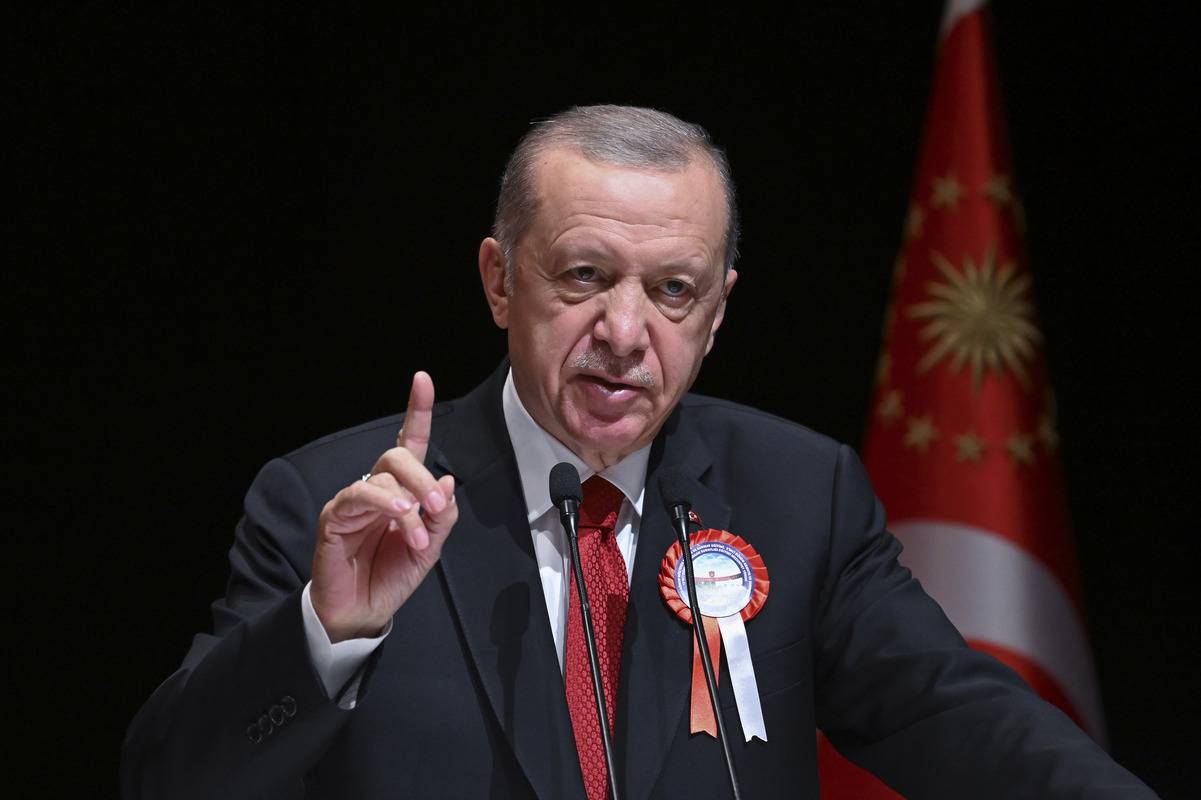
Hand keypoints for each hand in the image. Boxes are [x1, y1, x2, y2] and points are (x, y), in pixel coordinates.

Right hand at [310, 371, 457, 641]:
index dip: (416, 411)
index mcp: (403, 491)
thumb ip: (441, 516)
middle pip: (398, 456)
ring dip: (409, 505)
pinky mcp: (335, 516)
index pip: (410, 443)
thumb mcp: (430, 548)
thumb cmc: (392, 575)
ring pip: (383, 478)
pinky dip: (383, 505)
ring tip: (418, 536)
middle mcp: (378, 489)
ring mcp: (354, 500)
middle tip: (437, 508)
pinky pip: (357, 496)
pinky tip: (399, 519)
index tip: (422, 379)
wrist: (363, 612)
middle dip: (423, 479)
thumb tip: (447, 480)